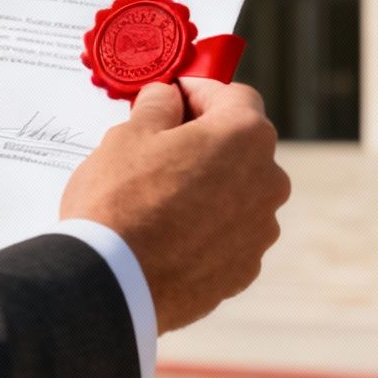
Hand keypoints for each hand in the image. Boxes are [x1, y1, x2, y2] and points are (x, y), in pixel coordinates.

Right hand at [59, 79, 288, 332]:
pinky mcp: (244, 269)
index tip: (173, 99)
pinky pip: (229, 235)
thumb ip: (157, 105)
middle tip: (161, 148)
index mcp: (244, 136)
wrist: (110, 284)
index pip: (234, 96)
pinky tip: (168, 235)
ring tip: (161, 199)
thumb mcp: (128, 134)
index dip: (200, 93)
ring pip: (237, 192)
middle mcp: (267, 181)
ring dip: (209, 187)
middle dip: (206, 142)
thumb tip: (168, 98)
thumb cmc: (119, 201)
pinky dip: (207, 228)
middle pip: (240, 146)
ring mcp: (259, 230)